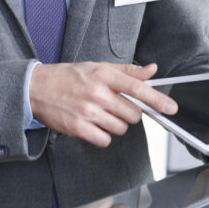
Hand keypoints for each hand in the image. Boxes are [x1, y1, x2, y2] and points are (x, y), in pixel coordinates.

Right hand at [30, 62, 176, 147]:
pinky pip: (104, 140)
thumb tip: (151, 70)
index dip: (157, 99)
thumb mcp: (99, 67)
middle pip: (132, 114)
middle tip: (116, 107)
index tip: (171, 108)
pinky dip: (102, 136)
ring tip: (101, 114)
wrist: (37, 88)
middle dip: (129, 114)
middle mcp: (97, 93)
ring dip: (115, 124)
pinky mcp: (78, 128)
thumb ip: (127, 71)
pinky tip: (93, 125)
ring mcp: (87, 112)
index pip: (137, 88)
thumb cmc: (70, 77)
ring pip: (120, 128)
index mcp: (104, 75)